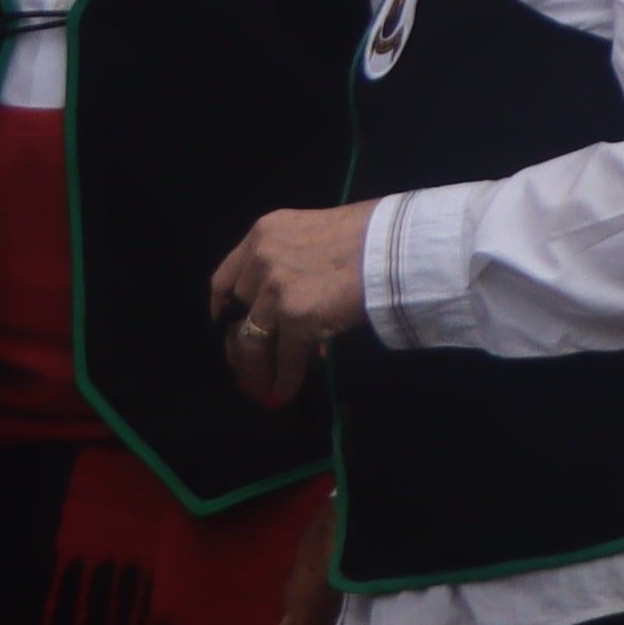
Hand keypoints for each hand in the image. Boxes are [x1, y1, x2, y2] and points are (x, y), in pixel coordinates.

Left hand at [209, 204, 371, 404]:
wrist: (399, 245)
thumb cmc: (373, 234)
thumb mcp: (317, 234)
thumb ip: (293, 262)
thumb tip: (291, 304)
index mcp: (264, 233)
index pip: (225, 278)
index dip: (224, 308)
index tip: (230, 325)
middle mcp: (261, 259)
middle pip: (238, 313)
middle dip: (242, 342)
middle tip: (251, 363)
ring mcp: (275, 288)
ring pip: (254, 340)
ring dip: (259, 367)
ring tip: (265, 386)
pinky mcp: (295, 316)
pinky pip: (285, 356)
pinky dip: (285, 378)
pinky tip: (286, 391)